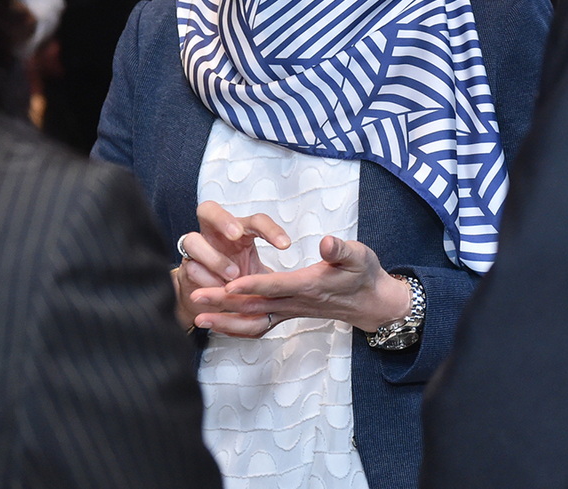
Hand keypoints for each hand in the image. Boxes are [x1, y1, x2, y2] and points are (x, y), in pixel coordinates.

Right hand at [172, 201, 290, 333]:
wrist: (210, 301)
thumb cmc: (241, 280)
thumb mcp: (263, 276)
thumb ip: (283, 272)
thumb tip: (320, 262)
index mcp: (239, 231)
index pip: (255, 220)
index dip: (269, 229)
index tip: (286, 246)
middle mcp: (214, 235)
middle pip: (208, 209)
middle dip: (222, 219)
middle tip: (236, 234)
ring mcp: (197, 250)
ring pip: (192, 239)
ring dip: (213, 256)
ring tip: (232, 275)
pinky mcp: (185, 268)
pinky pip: (187, 266)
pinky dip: (202, 277)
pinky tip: (216, 288)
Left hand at [192, 235, 412, 335]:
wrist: (371, 302)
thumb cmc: (364, 274)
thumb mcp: (359, 255)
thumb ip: (341, 250)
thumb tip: (327, 242)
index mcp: (310, 285)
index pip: (276, 285)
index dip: (253, 284)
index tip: (229, 284)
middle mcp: (296, 302)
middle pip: (255, 305)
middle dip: (224, 303)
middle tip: (196, 297)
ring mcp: (290, 311)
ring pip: (252, 320)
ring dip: (224, 320)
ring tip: (196, 317)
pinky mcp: (287, 312)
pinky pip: (257, 324)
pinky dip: (235, 325)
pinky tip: (216, 323)